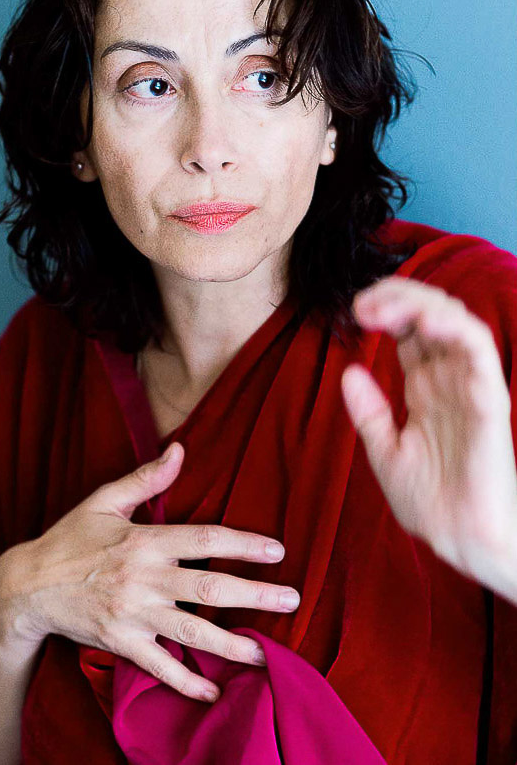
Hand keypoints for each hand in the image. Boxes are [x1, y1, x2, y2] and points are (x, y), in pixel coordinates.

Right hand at [0, 443, 299, 702]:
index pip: (204, 538)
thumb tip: (180, 449)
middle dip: (255, 594)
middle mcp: (143, 578)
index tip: (277, 550)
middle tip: (293, 600)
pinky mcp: (120, 643)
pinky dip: (186, 682)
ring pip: (191, 632)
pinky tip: (213, 692)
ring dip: (231, 644)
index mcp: (144, 539)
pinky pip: (158, 668)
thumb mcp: (104, 500)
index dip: (243, 543)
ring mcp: (132, 614)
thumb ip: (146, 478)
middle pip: (208, 587)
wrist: (26, 586)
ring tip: (265, 654)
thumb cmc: (70, 538)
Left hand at [340, 275, 516, 590]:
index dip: (384, 311)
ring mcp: (469, 385)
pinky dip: (452, 326)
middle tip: (362, 303)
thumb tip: (348, 371)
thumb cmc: (430, 503)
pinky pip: (478, 348)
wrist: (459, 541)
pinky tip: (423, 322)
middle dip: (396, 296)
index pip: (409, 331)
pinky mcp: (488, 398)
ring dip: (418, 302)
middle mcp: (448, 380)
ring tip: (380, 307)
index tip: (354, 311)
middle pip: (430, 314)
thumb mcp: (385, 452)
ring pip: (454, 320)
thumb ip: (368, 412)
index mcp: (425, 388)